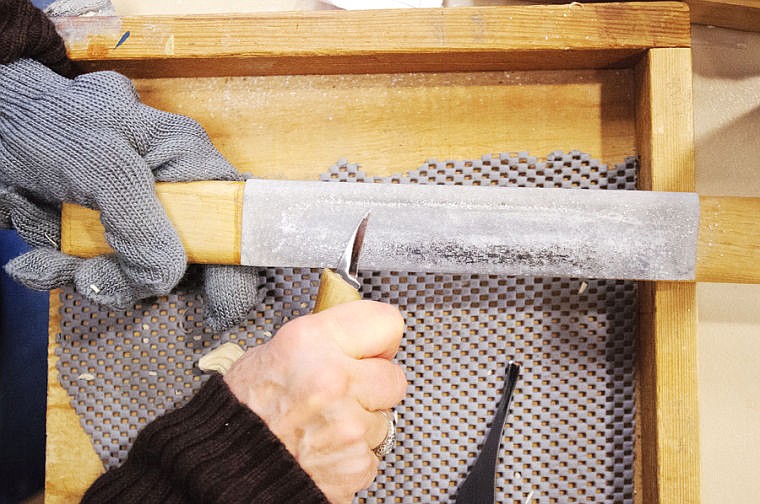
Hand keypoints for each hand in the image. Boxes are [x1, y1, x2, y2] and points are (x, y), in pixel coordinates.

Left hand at [0, 58, 258, 329]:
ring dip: (89, 277)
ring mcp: (141, 215)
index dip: (238, 268)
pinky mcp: (109, 232)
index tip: (217, 310)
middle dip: (137, 280)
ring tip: (47, 261)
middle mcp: (174, 191)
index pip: (240, 220)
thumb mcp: (97, 164)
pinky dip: (66, 273)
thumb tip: (165, 278)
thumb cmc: (48, 125)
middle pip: (188, 259)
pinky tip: (37, 260)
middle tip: (93, 279)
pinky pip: (103, 270)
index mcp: (189, 160)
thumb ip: (138, 220)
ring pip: (139, 273)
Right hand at [224, 301, 407, 502]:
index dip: (380, 338)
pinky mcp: (355, 463)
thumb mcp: (275, 350)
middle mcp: (333, 380)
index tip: (373, 346)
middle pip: (394, 376)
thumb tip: (358, 335)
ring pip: (384, 417)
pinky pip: (373, 451)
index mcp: (311, 343)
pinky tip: (324, 445)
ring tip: (324, 421)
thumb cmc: (244, 411)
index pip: (387, 323)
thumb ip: (324, 339)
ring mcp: (349, 426)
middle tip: (343, 389)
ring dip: (362, 420)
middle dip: (373, 383)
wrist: (226, 468)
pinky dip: (353, 452)